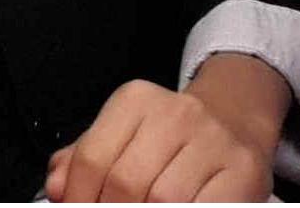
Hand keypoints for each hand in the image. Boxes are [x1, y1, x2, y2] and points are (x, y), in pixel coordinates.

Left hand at [49, 76, 272, 202]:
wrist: (236, 119)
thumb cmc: (173, 137)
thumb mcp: (125, 132)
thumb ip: (85, 159)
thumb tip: (57, 188)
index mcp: (136, 101)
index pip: (91, 159)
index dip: (79, 200)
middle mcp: (176, 113)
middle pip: (125, 182)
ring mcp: (212, 142)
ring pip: (163, 200)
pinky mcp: (242, 172)